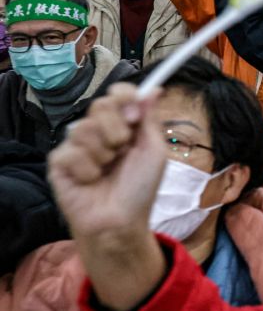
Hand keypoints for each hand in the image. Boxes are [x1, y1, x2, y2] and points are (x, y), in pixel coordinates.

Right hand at [49, 83, 165, 240]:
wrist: (121, 221)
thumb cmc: (140, 188)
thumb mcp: (153, 151)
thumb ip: (150, 119)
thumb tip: (154, 89)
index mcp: (123, 124)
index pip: (118, 94)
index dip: (125, 98)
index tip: (134, 117)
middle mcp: (99, 131)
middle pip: (100, 105)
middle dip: (117, 129)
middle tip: (122, 150)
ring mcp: (77, 145)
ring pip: (83, 127)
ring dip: (104, 153)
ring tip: (107, 170)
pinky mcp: (59, 163)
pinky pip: (70, 151)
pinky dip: (87, 169)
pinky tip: (91, 181)